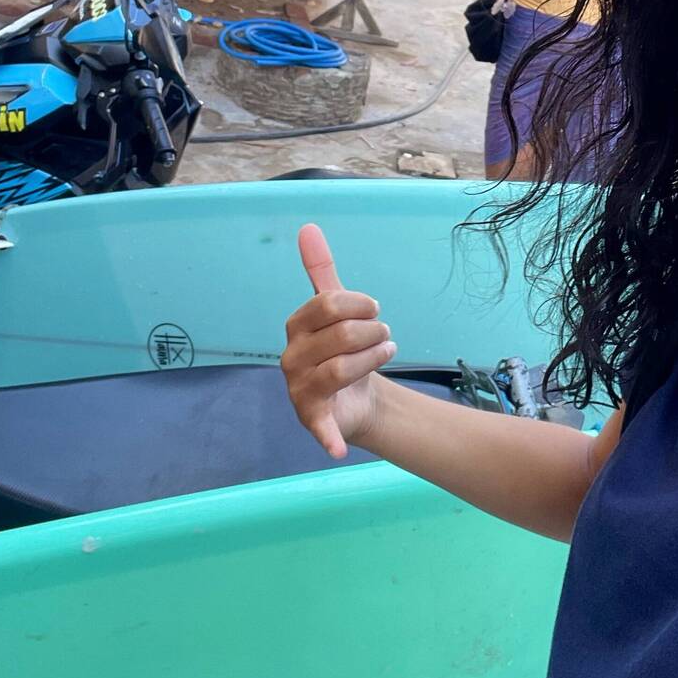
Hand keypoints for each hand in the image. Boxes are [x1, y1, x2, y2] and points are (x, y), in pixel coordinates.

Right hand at [280, 224, 396, 458]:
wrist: (354, 398)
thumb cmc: (342, 347)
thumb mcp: (336, 308)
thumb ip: (321, 271)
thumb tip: (308, 228)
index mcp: (296, 326)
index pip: (330, 304)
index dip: (361, 305)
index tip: (375, 310)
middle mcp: (291, 357)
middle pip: (342, 334)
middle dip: (374, 331)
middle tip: (384, 335)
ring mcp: (298, 389)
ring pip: (343, 367)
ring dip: (375, 358)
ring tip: (386, 352)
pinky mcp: (312, 419)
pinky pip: (320, 426)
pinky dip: (329, 438)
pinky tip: (339, 448)